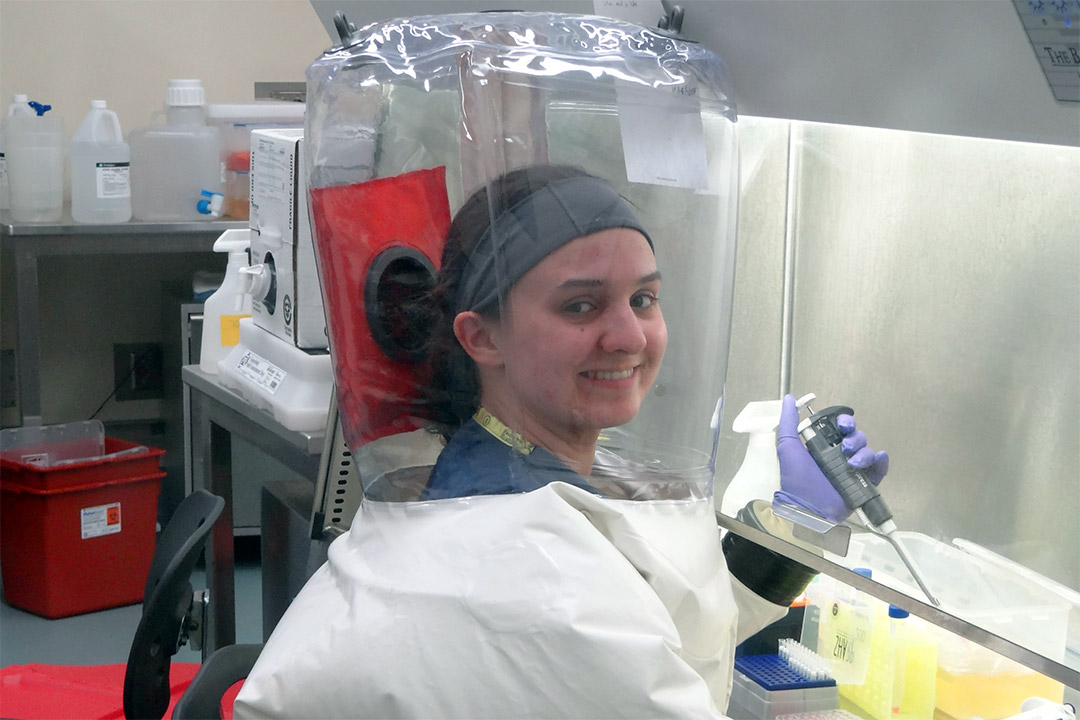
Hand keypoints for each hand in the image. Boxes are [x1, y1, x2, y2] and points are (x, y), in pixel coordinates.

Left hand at [772, 394, 888, 522]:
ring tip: (852, 463)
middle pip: (857, 438)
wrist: (807, 509)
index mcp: (824, 446)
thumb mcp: (788, 447)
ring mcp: (852, 470)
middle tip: (846, 447)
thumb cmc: (796, 480)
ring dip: (864, 453)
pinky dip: (881, 463)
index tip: (842, 425)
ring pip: (867, 452)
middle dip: (855, 438)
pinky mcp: (863, 484)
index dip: (845, 423)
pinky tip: (878, 459)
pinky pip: (878, 470)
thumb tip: (789, 399)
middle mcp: (839, 456)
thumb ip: (789, 422)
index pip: (840, 428)